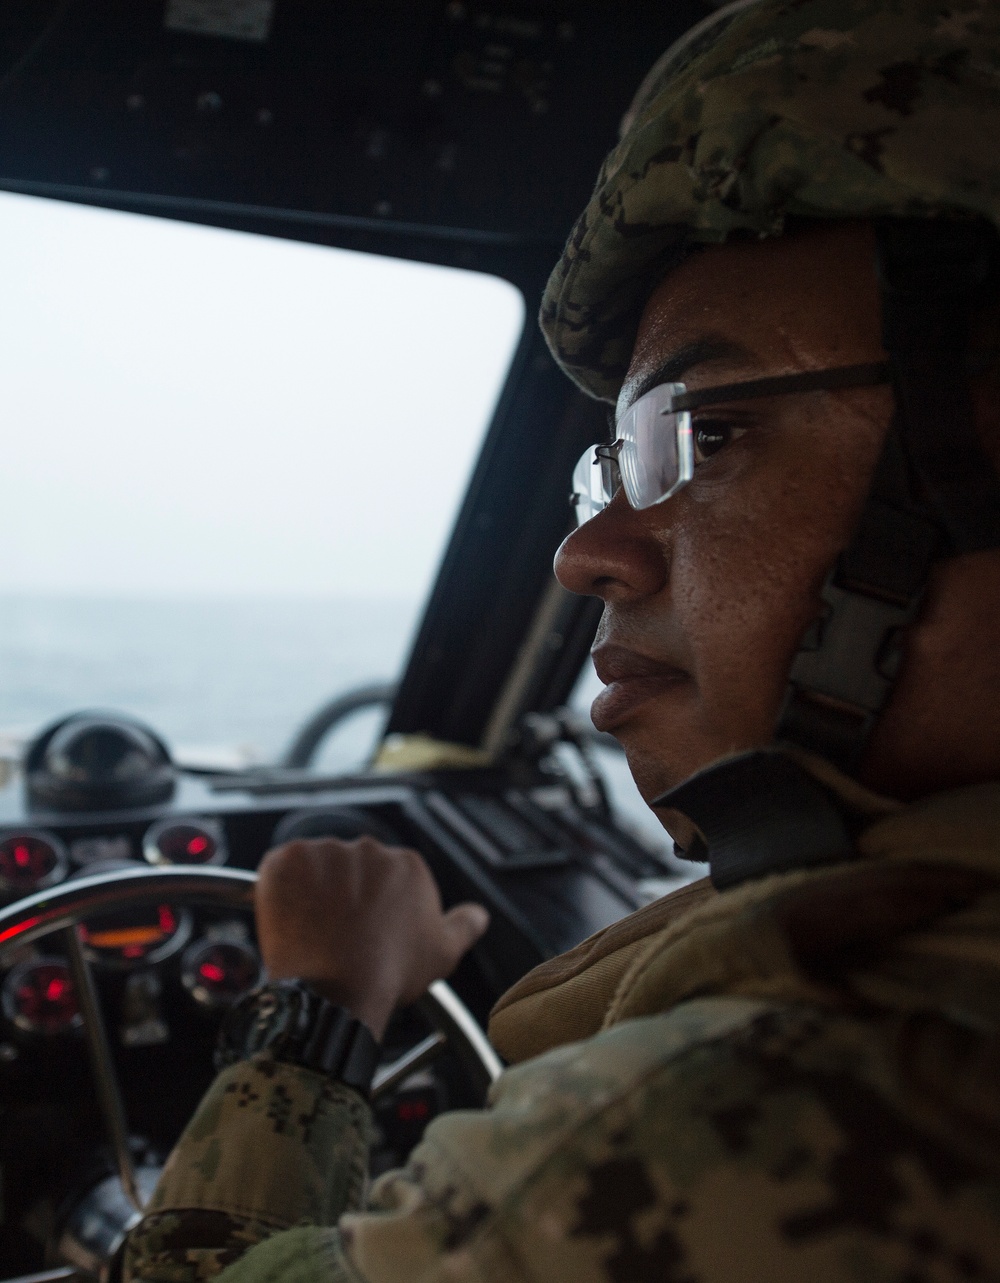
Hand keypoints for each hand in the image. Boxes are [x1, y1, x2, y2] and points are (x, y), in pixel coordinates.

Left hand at [255, 837, 489, 1039]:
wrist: (337, 991)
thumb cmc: (391, 974)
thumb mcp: (443, 953)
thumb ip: (465, 925)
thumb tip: (479, 914)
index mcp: (407, 865)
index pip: (383, 879)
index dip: (370, 910)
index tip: (361, 935)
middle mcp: (369, 848)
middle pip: (349, 869)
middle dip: (341, 896)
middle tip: (334, 936)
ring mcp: (326, 852)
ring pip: (315, 868)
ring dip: (310, 892)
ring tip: (311, 932)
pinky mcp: (287, 860)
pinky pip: (280, 869)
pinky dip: (280, 890)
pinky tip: (288, 921)